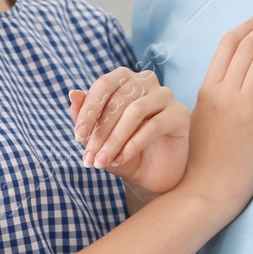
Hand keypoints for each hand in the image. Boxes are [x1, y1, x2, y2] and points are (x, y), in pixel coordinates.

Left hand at [70, 67, 187, 194]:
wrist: (150, 174)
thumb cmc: (122, 150)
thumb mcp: (98, 137)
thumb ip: (84, 116)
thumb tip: (73, 93)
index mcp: (124, 79)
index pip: (104, 85)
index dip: (89, 110)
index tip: (77, 136)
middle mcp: (146, 81)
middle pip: (119, 99)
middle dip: (101, 131)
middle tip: (90, 157)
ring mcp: (165, 95)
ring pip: (136, 111)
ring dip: (115, 139)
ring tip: (103, 161)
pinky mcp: (179, 113)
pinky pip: (154, 126)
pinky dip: (134, 144)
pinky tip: (121, 159)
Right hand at [181, 0, 252, 209]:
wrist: (204, 190)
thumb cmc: (201, 159)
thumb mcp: (197, 118)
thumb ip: (212, 96)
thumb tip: (227, 80)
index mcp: (206, 88)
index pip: (229, 43)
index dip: (249, 23)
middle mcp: (224, 93)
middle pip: (250, 45)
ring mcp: (243, 108)